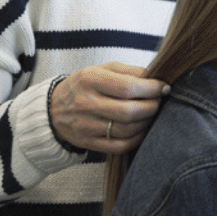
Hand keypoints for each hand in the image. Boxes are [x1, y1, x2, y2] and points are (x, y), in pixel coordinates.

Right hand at [50, 62, 168, 154]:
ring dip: (146, 122)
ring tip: (150, 114)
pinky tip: (141, 129)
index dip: (152, 89)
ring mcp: (86, 126)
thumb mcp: (102, 69)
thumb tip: (156, 79)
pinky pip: (120, 146)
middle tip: (158, 102)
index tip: (163, 87)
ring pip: (126, 130)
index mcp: (90, 80)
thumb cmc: (85, 86)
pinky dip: (137, 139)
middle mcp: (86, 103)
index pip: (128, 87)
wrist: (53, 109)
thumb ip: (129, 71)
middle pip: (129, 111)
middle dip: (152, 107)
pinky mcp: (88, 143)